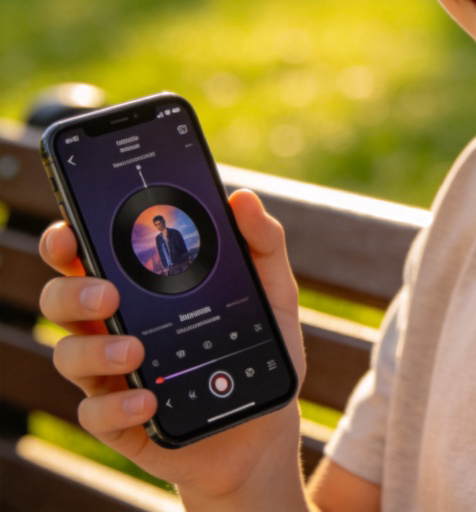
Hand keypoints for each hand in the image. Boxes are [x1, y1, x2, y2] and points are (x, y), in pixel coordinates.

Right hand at [39, 190, 308, 508]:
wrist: (267, 419)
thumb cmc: (258, 342)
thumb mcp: (272, 288)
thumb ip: (261, 242)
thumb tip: (241, 197)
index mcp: (141, 284)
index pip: (89, 253)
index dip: (68, 239)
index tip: (72, 230)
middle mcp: (115, 324)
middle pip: (62, 299)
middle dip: (72, 291)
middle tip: (108, 292)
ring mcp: (113, 373)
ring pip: (69, 355)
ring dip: (95, 351)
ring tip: (135, 350)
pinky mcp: (121, 420)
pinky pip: (97, 413)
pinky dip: (117, 405)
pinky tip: (147, 398)